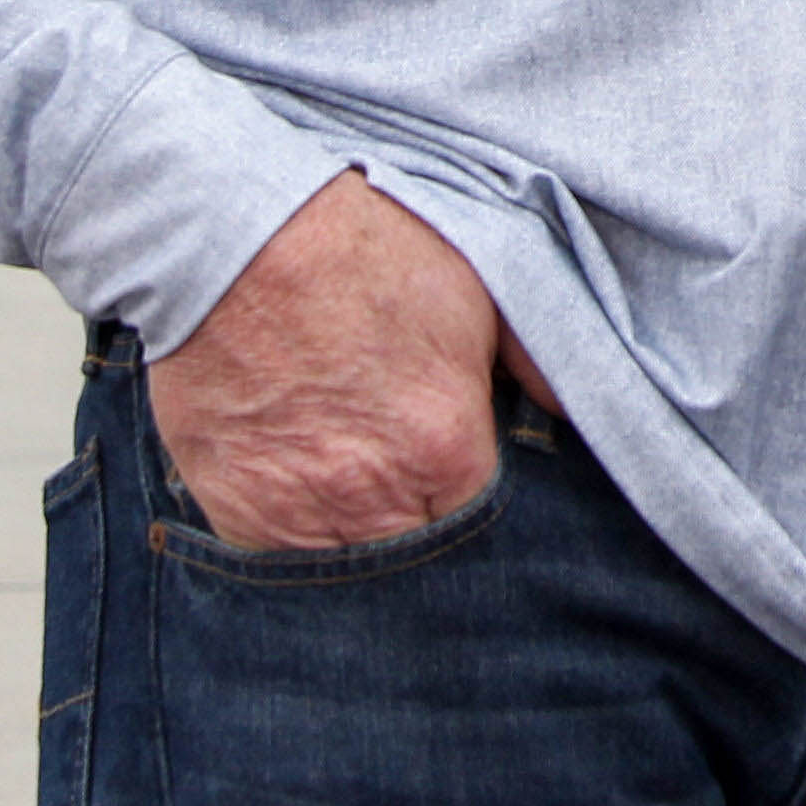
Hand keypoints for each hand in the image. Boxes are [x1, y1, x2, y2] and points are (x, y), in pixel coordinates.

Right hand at [145, 172, 551, 551]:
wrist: (238, 235)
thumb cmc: (360, 247)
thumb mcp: (480, 282)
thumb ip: (539, 360)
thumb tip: (570, 411)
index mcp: (445, 449)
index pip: (483, 523)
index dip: (474, 496)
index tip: (459, 467)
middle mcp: (374, 497)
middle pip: (416, 553)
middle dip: (421, 526)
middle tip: (407, 477)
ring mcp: (297, 511)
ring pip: (347, 569)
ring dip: (360, 537)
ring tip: (355, 482)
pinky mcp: (234, 507)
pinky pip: (276, 559)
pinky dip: (295, 536)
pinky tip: (303, 485)